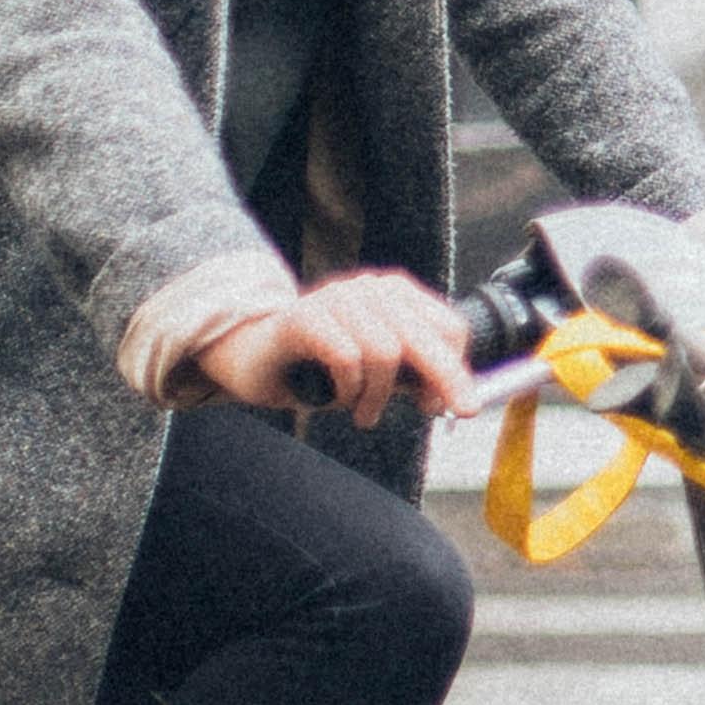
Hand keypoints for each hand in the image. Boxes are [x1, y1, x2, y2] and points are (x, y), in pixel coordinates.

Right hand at [192, 269, 480, 430]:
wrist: (248, 355)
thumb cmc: (316, 365)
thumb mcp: (374, 371)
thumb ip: (409, 376)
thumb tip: (447, 398)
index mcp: (395, 295)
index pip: (448, 327)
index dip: (456, 368)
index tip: (454, 404)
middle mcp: (370, 290)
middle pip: (425, 339)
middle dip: (445, 380)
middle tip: (451, 415)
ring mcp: (336, 299)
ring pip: (385, 354)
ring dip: (377, 396)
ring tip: (363, 413)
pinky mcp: (305, 317)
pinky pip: (346, 358)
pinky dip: (348, 388)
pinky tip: (338, 398)